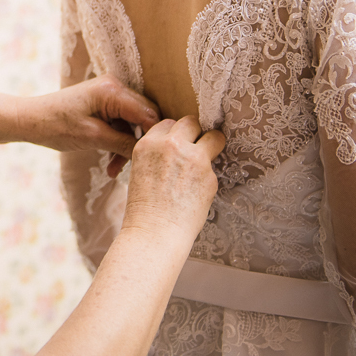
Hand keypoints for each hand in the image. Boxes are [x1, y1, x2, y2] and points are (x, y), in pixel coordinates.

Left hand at [19, 75, 159, 175]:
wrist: (29, 120)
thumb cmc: (56, 126)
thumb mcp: (93, 138)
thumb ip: (124, 143)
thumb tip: (151, 151)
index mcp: (112, 90)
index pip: (149, 113)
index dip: (154, 137)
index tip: (155, 160)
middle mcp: (114, 86)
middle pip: (144, 117)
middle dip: (139, 143)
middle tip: (134, 168)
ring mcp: (109, 93)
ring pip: (133, 123)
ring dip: (126, 146)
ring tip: (114, 170)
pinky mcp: (103, 103)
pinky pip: (121, 122)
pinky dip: (118, 141)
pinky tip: (110, 162)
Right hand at [121, 116, 222, 240]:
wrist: (155, 233)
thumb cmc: (144, 209)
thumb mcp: (140, 170)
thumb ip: (158, 153)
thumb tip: (179, 146)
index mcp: (149, 143)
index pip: (169, 123)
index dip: (176, 134)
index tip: (179, 144)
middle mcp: (171, 145)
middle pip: (192, 122)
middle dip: (195, 133)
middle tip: (195, 148)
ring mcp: (193, 158)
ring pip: (214, 137)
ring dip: (213, 145)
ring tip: (206, 162)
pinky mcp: (210, 175)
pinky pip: (214, 168)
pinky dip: (209, 178)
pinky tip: (198, 193)